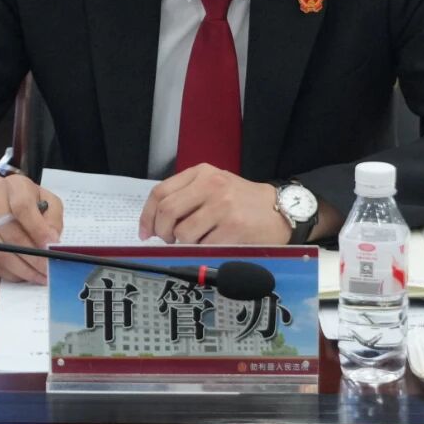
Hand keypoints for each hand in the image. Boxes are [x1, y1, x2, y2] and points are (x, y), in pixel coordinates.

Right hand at [0, 173, 63, 283]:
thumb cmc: (23, 199)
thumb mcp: (44, 198)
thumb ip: (52, 217)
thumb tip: (53, 241)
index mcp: (14, 187)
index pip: (23, 208)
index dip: (38, 230)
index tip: (52, 247)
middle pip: (12, 235)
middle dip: (35, 257)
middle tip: (51, 270)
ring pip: (1, 254)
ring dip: (24, 270)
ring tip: (43, 278)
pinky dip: (13, 274)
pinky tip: (28, 275)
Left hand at [138, 164, 290, 244]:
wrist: (278, 210)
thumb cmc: (242, 200)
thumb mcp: (214, 185)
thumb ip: (186, 195)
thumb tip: (155, 222)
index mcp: (202, 173)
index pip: (161, 192)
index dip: (147, 215)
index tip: (146, 232)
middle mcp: (211, 185)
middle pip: (168, 212)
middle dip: (162, 232)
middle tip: (168, 240)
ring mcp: (223, 206)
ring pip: (183, 233)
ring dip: (184, 244)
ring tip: (197, 241)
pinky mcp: (233, 228)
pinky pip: (203, 246)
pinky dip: (202, 251)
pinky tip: (213, 245)